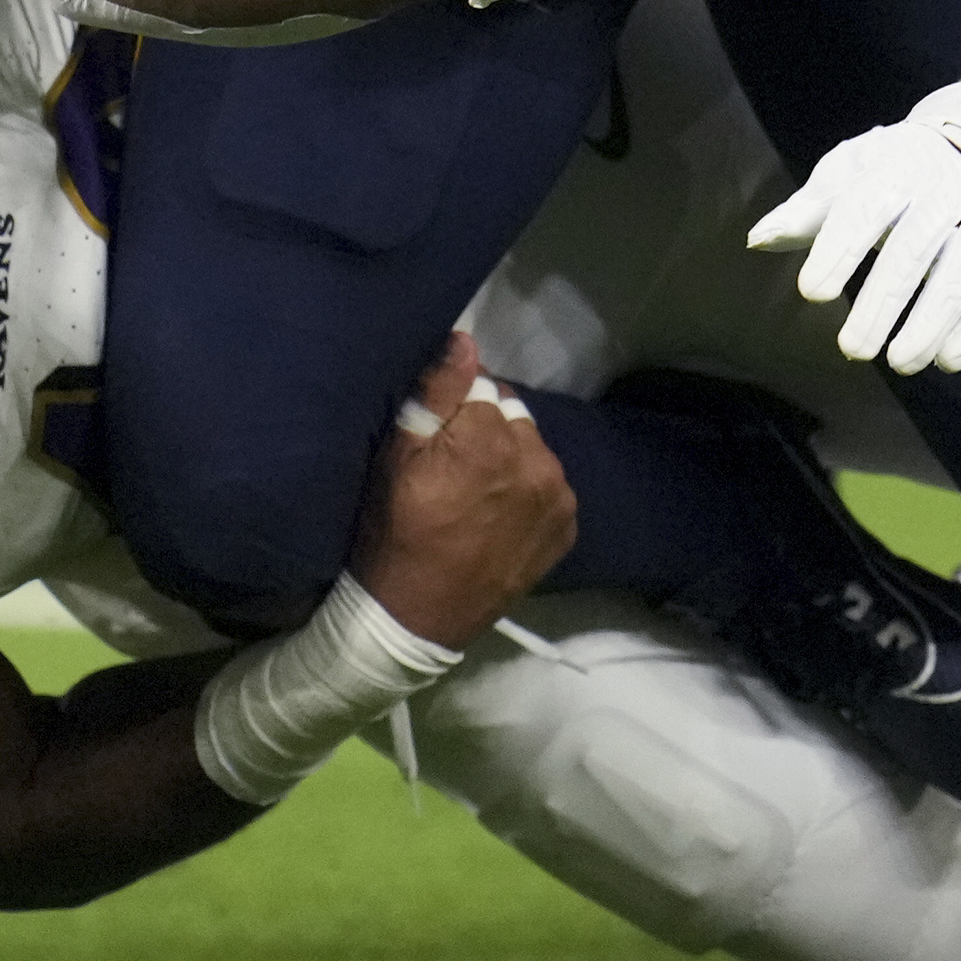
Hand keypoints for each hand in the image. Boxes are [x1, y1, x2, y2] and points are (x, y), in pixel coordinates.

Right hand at [353, 332, 575, 647]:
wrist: (414, 621)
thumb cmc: (394, 534)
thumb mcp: (396, 459)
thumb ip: (435, 393)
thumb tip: (464, 339)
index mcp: (492, 436)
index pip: (480, 385)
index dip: (454, 407)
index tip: (435, 437)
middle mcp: (537, 460)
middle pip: (510, 414)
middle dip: (486, 428)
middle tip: (453, 467)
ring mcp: (557, 497)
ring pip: (532, 449)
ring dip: (510, 459)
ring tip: (476, 494)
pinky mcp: (566, 528)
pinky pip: (548, 486)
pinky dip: (528, 491)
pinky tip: (500, 516)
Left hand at [748, 79, 960, 374]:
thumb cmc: (898, 168)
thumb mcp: (851, 172)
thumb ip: (808, 209)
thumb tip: (759, 239)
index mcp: (899, 163)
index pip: (868, 205)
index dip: (840, 247)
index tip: (813, 292)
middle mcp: (948, 187)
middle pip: (917, 245)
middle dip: (884, 300)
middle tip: (853, 348)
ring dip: (933, 321)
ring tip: (901, 362)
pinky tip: (948, 359)